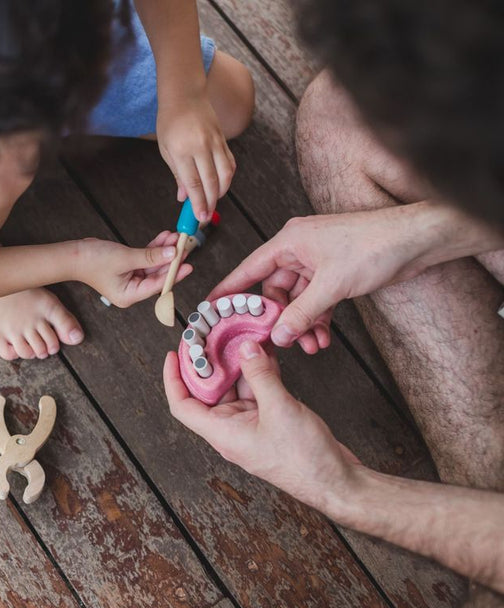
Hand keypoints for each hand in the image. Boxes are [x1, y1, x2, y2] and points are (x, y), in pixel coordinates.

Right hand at [79, 232, 191, 307]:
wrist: (72, 254)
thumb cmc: (92, 261)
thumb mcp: (125, 258)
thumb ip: (150, 256)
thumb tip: (172, 253)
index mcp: (130, 295)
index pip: (157, 285)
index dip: (174, 274)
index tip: (188, 263)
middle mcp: (131, 290)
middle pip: (158, 276)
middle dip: (171, 260)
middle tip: (185, 246)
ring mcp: (130, 279)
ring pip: (153, 265)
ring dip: (164, 251)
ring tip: (175, 238)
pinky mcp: (128, 268)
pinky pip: (145, 259)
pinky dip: (154, 249)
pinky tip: (164, 238)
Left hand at [156, 93, 235, 223]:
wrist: (184, 95)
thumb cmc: (170, 122)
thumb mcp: (166, 150)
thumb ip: (177, 175)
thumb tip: (184, 197)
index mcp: (182, 151)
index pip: (194, 183)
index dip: (198, 202)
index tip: (199, 216)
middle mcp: (201, 146)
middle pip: (211, 181)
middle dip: (210, 202)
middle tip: (206, 216)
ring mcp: (215, 142)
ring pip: (225, 173)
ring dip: (221, 191)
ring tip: (213, 201)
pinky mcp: (223, 138)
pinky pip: (230, 162)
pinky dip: (227, 176)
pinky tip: (221, 184)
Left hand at [163, 339, 360, 509]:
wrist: (336, 483)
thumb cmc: (304, 458)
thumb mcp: (279, 408)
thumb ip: (260, 375)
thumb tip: (245, 347)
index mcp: (221, 432)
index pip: (182, 405)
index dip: (173, 379)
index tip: (175, 354)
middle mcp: (230, 430)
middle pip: (208, 392)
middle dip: (210, 363)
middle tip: (213, 335)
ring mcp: (250, 427)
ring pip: (235, 389)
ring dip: (238, 365)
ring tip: (241, 337)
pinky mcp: (270, 423)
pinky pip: (256, 394)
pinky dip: (258, 374)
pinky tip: (265, 354)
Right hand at [211, 209, 431, 352]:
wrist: (416, 240)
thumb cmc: (374, 245)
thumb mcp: (332, 285)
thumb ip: (302, 313)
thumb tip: (279, 335)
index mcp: (289, 242)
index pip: (249, 269)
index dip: (230, 290)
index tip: (212, 308)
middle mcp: (299, 250)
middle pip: (274, 290)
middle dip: (279, 319)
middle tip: (278, 342)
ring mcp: (317, 263)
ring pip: (297, 300)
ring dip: (302, 324)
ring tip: (309, 345)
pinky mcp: (334, 274)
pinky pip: (316, 301)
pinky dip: (318, 319)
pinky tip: (322, 338)